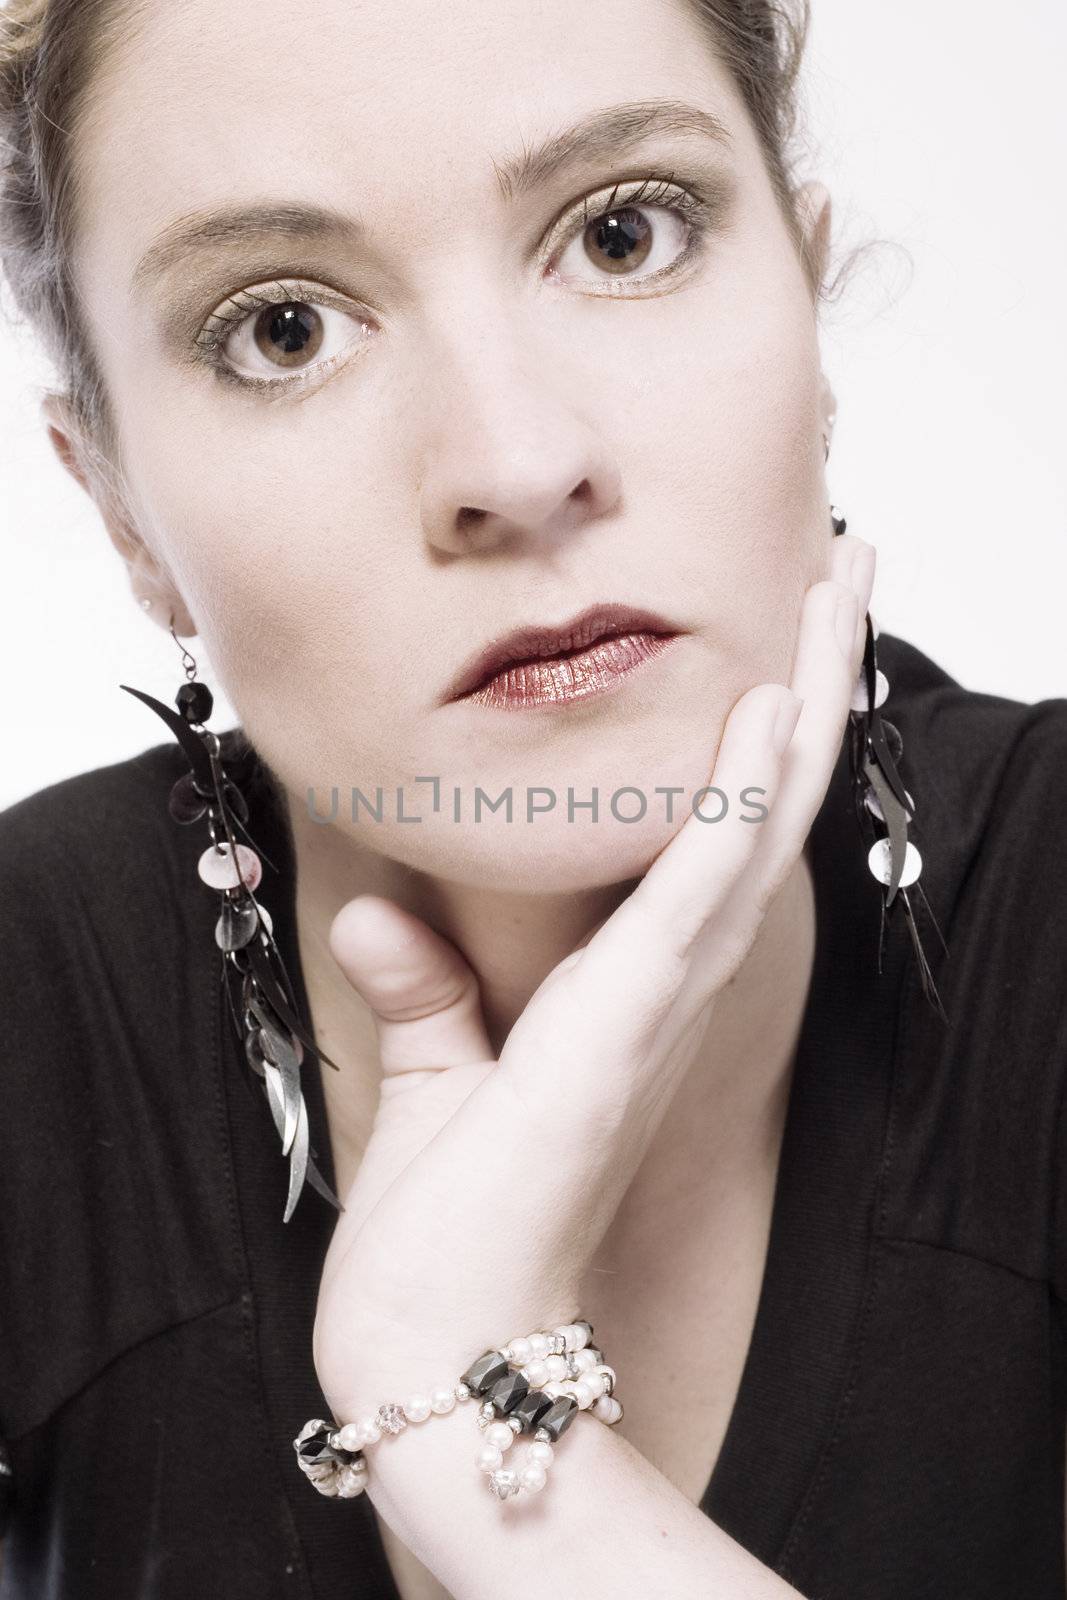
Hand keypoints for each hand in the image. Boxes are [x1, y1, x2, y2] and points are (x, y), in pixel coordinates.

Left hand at [312, 534, 875, 1419]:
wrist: (431, 1350)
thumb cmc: (446, 1235)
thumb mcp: (434, 1084)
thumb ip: (426, 990)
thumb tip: (376, 910)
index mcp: (631, 987)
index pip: (715, 829)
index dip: (758, 731)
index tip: (778, 633)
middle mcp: (668, 983)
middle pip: (764, 802)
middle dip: (810, 677)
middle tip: (844, 564)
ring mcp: (656, 1003)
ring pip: (758, 823)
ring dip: (801, 701)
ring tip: (835, 585)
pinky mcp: (621, 1028)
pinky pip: (697, 893)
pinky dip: (735, 803)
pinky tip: (766, 713)